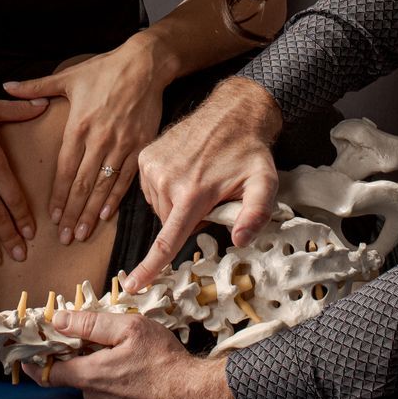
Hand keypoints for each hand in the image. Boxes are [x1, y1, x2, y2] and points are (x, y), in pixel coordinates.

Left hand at [4, 40, 164, 245]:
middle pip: (81, 184)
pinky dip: (115, 198)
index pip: (64, 170)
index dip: (57, 195)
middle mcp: (98, 140)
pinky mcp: (139, 146)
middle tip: (63, 237)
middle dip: (71, 213)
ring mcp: (120, 145)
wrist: (144, 65)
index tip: (51, 216)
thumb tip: (7, 86)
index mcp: (78, 127)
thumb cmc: (105, 70)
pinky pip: (126, 178)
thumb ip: (36, 88)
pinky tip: (105, 215)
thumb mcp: (68, 78)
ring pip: (102, 186)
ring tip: (80, 233)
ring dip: (90, 212)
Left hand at [39, 310, 257, 398]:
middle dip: (75, 354)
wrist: (195, 398)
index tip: (28, 346)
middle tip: (89, 335)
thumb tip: (59, 320)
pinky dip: (113, 378)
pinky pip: (108, 392)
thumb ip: (91, 323)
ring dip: (98, 365)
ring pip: (92, 381)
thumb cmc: (165, 362)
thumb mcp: (129, 329)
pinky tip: (133, 367)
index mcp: (89, 376)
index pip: (45, 372)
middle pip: (71, 373)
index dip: (33, 358)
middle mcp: (93, 397)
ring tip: (121, 349)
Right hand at [124, 77, 281, 292]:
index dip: (150, 267)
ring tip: (199, 180)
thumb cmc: (249, 151)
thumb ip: (255, 214)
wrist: (233, 112)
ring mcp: (152, 166)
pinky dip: (167, 188)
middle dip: (188, 220)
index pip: (167, 240)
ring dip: (177, 204)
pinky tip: (186, 171)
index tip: (133, 286)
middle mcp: (166, 180)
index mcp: (192, 192)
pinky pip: (152, 189)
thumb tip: (239, 241)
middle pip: (169, 224)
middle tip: (211, 198)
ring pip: (160, 207)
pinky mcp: (145, 156)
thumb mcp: (264, 184)